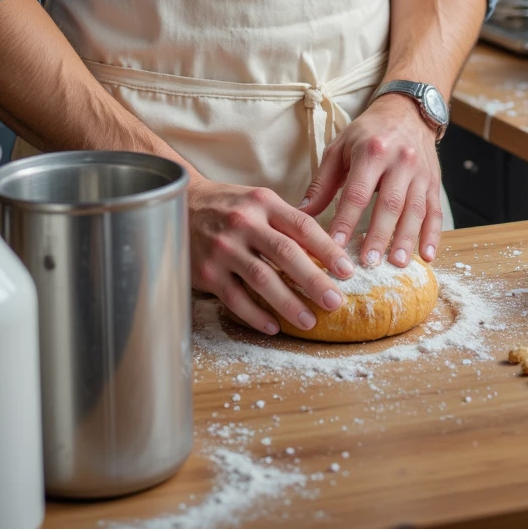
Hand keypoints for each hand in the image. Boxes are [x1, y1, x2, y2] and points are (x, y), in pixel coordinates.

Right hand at [187, 178, 356, 335]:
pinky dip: (256, 315)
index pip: (302, 226)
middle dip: (314, 281)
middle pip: (286, 254)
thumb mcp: (258, 202)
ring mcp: (224, 248)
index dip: (328, 249)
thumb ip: (286, 222)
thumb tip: (325, 251)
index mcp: (263, 202)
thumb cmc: (228, 206)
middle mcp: (244, 223)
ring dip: (289, 303)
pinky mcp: (208, 272)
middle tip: (336, 301)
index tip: (347, 270)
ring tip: (310, 321)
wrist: (180, 206)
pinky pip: (236, 299)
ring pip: (262, 279)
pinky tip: (273, 326)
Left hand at [298, 93, 442, 268]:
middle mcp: (400, 160)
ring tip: (397, 264)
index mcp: (372, 151)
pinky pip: (435, 211)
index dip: (346, 219)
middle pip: (390, 203)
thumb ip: (322, 182)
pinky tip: (427, 256)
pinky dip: (433, 235)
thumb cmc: (367, 133)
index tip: (336, 245)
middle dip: (379, 235)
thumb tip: (302, 214)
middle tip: (368, 262)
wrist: (407, 112)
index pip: (357, 191)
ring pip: (415, 210)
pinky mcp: (434, 182)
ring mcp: (420, 173)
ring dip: (406, 239)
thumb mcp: (340, 148)